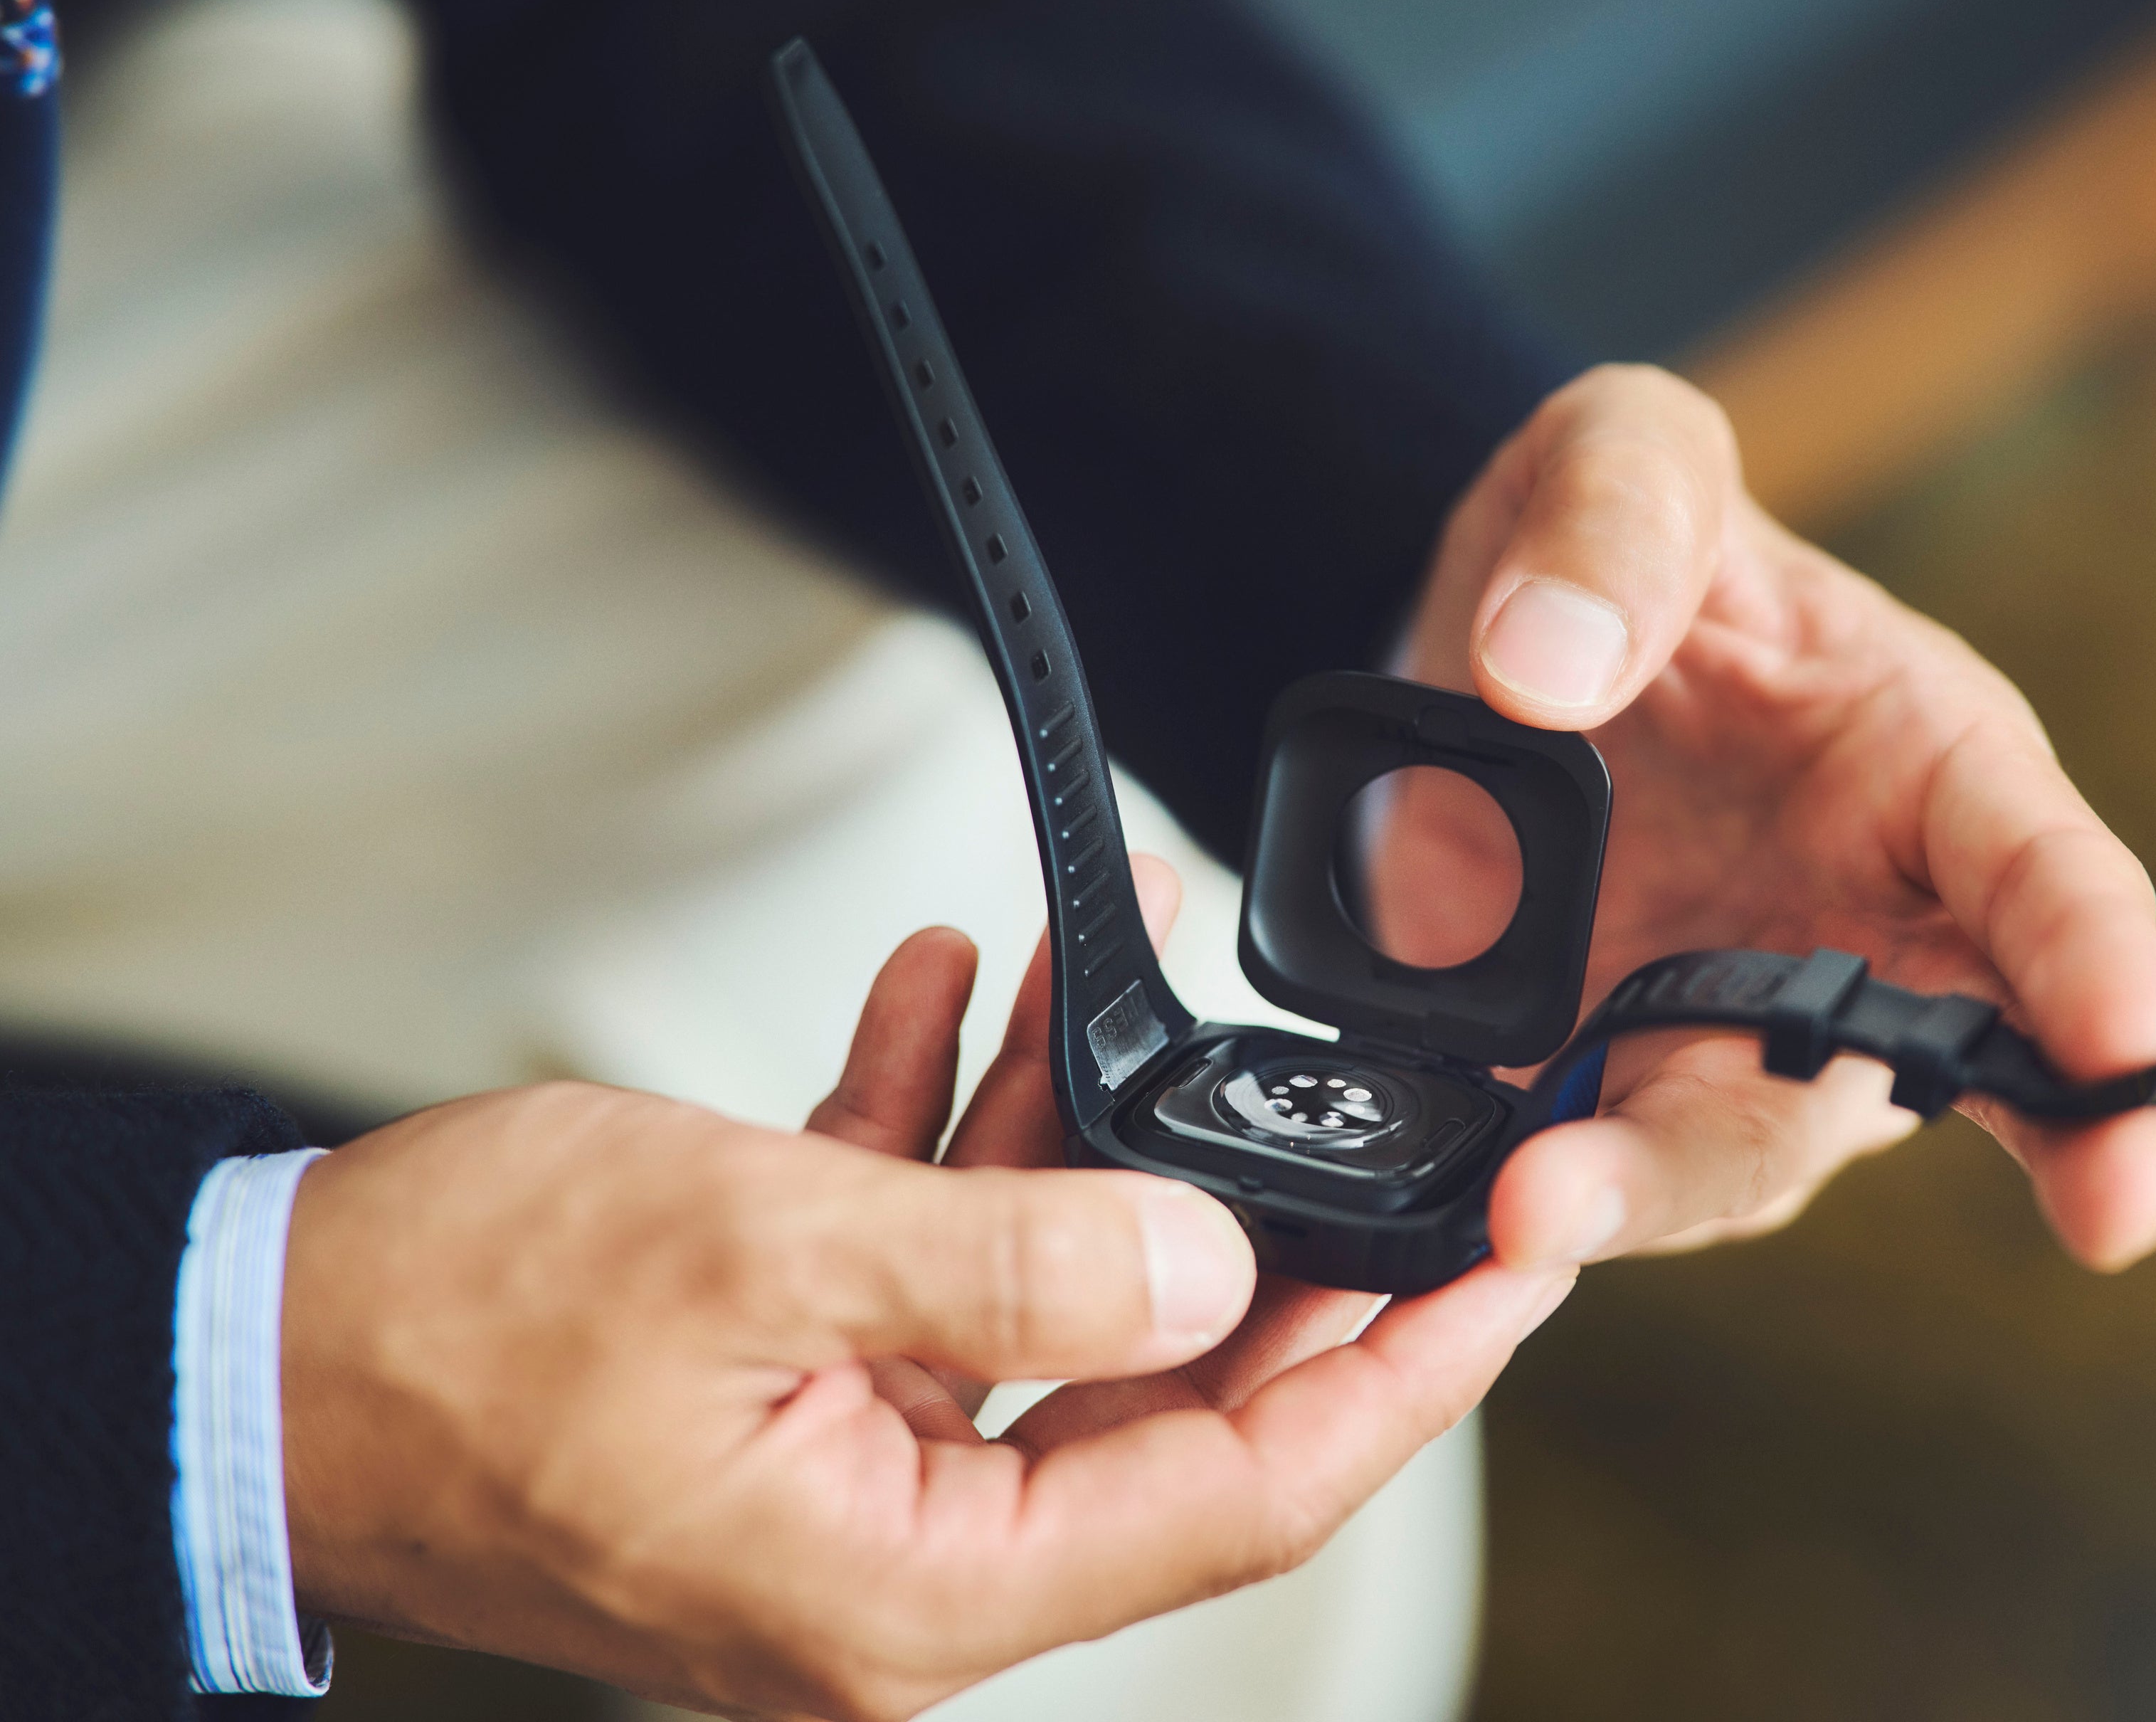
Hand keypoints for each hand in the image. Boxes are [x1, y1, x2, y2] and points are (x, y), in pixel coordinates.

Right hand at [282, 867, 1568, 1720]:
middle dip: (1259, 1214)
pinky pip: (934, 1264)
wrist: (247, 1347)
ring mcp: (859, 1473)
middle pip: (1173, 1387)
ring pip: (1054, 1295)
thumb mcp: (757, 1248)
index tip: (1521, 1261)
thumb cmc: (450, 1325)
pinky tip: (962, 994)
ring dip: (1087, 1124)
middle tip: (1351, 1082)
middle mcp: (910, 1559)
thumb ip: (1014, 1257)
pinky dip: (955, 1131)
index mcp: (918, 1588)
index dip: (1404, 1373)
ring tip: (1119, 953)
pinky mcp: (801, 1393)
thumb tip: (1218, 1259)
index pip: (1246, 1491)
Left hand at [1380, 364, 2155, 1273]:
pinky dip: (1513, 1230)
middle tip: (2091, 1221)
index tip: (2131, 1047)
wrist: (1484, 657)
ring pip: (1721, 1156)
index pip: (2049, 876)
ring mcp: (1728, 1039)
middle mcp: (1865, 939)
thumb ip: (1613, 515)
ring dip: (1641, 1198)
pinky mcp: (1597, 1097)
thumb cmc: (1619, 546)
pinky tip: (1450, 1265)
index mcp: (1932, 770)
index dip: (2102, 964)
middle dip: (1968, 1146)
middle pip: (1911, 1068)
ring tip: (1530, 1215)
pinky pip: (1572, 1183)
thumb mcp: (1619, 455)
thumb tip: (1542, 669)